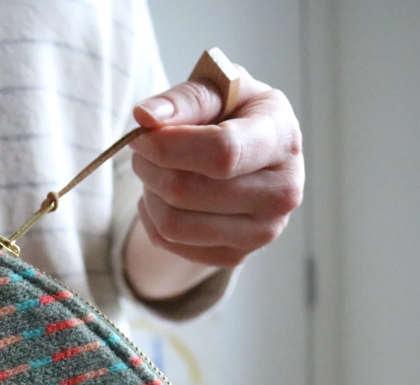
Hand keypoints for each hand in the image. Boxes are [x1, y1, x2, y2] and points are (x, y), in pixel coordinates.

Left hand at [129, 65, 304, 267]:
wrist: (244, 157)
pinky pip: (170, 244)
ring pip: (173, 224)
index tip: (141, 135)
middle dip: (149, 167)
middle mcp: (283, 191)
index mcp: (282, 138)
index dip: (168, 146)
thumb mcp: (215, 89)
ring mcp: (263, 231)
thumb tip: (145, 117)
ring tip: (156, 172)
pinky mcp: (236, 256)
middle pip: (187, 191)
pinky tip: (167, 198)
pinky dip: (153, 219)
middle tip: (143, 150)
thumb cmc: (229, 114)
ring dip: (149, 193)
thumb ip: (183, 98)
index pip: (222, 153)